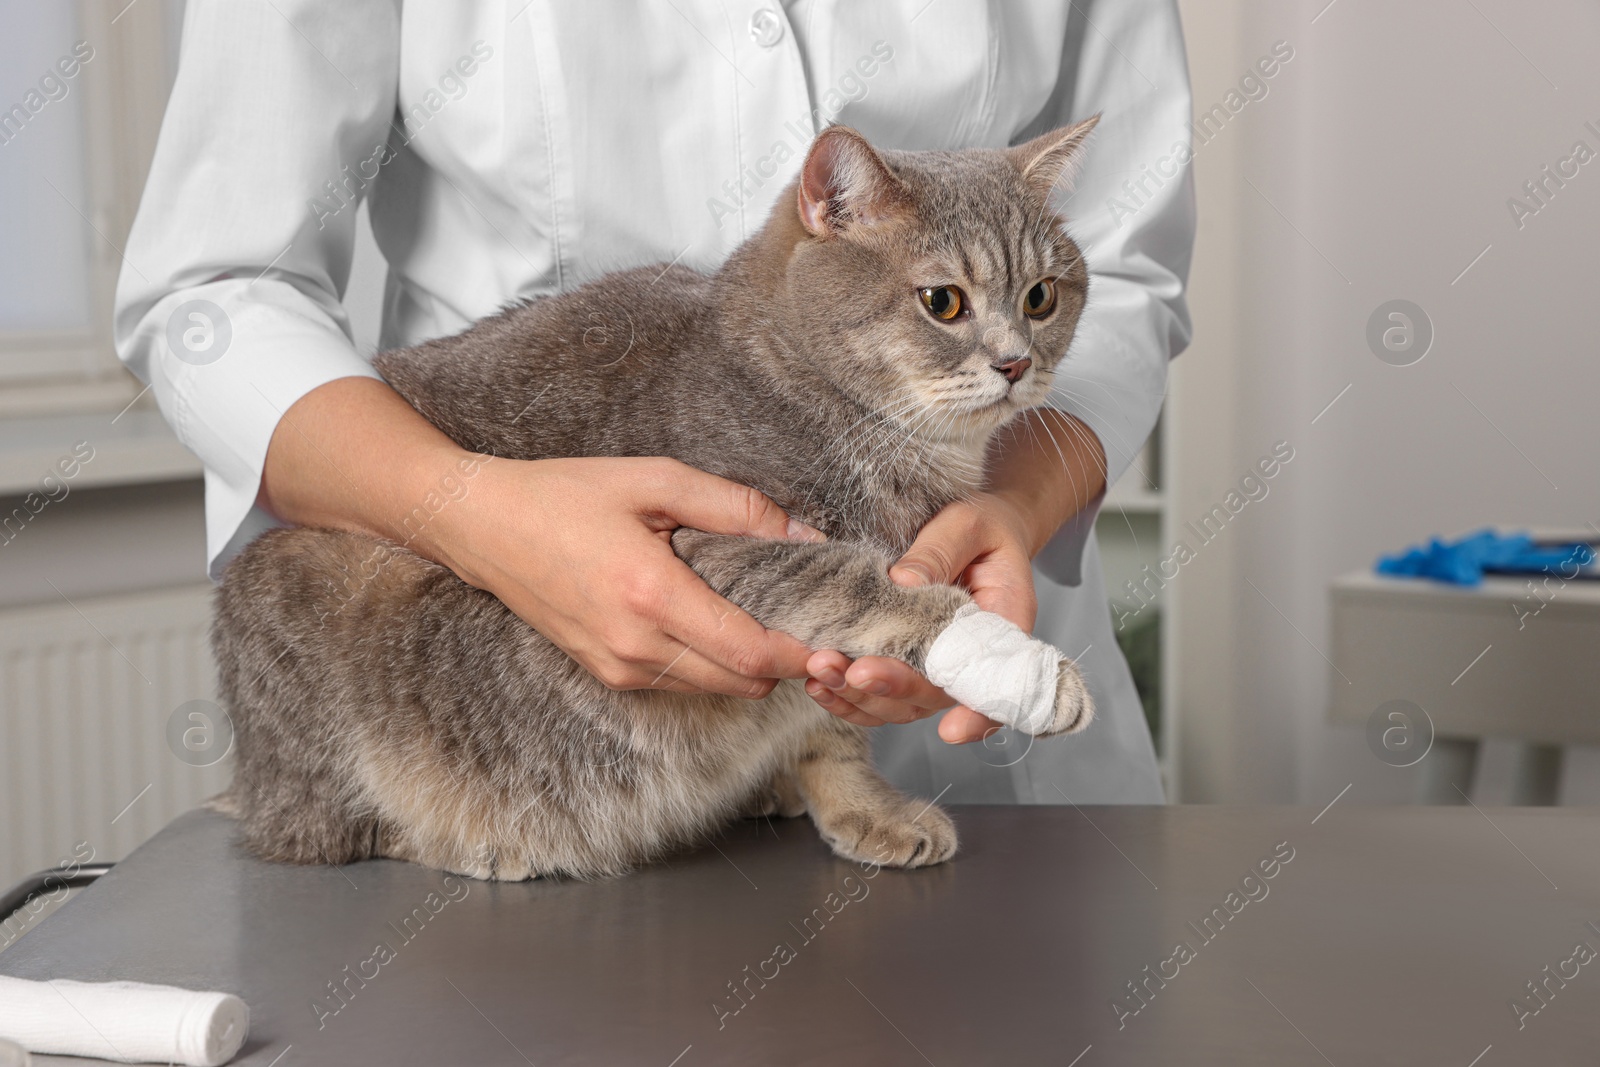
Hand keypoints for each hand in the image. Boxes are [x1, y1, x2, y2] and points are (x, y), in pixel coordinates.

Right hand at [433, 456, 821, 697]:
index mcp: (651, 596)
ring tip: (762, 615)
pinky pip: (681, 683)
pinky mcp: (607, 674)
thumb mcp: (656, 480)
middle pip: (742, 683)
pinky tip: (712, 620)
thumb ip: (736, 508)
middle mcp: (635, 647)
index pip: (749, 652)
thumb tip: (803, 534)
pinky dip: (710, 662)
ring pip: (715, 688)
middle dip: (783, 661)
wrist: (483, 528)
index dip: (801, 653)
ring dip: (747, 664)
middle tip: (807, 620)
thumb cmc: (566, 494)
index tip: (835, 636)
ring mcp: (618, 668)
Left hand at [805, 492, 1036, 742]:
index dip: (978, 714)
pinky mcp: (906, 665)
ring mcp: (935, 668)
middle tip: (851, 671)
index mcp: (1003, 627)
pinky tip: (818, 683)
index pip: (996, 682)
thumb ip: (939, 552)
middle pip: (934, 697)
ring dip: (859, 697)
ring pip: (901, 706)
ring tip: (821, 671)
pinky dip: (847, 697)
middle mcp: (971, 659)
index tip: (950, 731)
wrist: (981, 532)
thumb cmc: (983, 528)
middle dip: (890, 690)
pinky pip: (879, 696)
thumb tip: (901, 583)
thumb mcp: (967, 525)